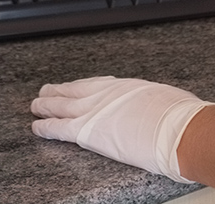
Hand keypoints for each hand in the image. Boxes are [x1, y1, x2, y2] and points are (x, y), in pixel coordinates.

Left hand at [30, 76, 214, 182]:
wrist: (175, 130)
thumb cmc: (178, 116)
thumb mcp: (163, 98)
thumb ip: (150, 102)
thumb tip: (154, 107)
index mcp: (124, 86)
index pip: (95, 83)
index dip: (81, 85)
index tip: (73, 86)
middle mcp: (105, 94)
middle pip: (74, 91)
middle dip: (58, 92)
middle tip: (46, 91)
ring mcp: (94, 110)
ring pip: (61, 105)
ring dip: (46, 105)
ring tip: (35, 106)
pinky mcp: (87, 131)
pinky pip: (59, 128)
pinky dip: (45, 127)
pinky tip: (36, 127)